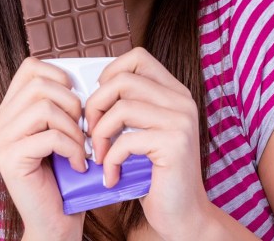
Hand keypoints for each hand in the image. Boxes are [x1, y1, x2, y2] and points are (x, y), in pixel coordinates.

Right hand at [0, 57, 86, 240]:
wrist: (56, 220)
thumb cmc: (66, 174)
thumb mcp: (64, 130)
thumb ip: (63, 103)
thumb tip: (82, 76)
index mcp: (11, 110)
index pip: (31, 67)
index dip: (60, 76)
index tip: (77, 101)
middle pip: (41, 84)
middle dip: (73, 103)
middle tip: (83, 130)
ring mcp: (0, 141)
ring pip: (45, 108)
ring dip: (74, 128)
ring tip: (81, 148)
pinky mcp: (8, 159)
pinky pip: (49, 137)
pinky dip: (73, 149)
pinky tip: (78, 165)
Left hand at [85, 47, 211, 239]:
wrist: (183, 215)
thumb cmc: (156, 175)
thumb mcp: (143, 133)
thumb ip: (129, 107)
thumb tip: (90, 91)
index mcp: (174, 92)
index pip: (138, 58)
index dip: (110, 74)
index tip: (100, 103)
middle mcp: (181, 101)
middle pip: (123, 80)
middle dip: (95, 106)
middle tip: (91, 134)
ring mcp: (181, 120)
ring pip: (121, 107)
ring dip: (100, 135)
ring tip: (100, 156)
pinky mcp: (175, 144)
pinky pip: (126, 141)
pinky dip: (111, 161)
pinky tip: (112, 177)